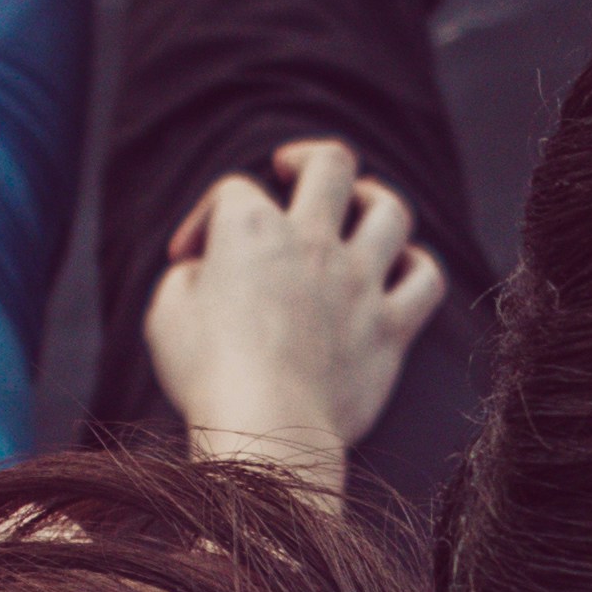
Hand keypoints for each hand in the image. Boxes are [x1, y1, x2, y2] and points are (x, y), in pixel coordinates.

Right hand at [145, 141, 448, 482]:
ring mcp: (360, 282)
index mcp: (252, 229)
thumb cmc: (206, 377)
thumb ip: (187, 278)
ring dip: (372, 200)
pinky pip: (426, 279)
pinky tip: (398, 269)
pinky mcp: (391, 328)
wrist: (267, 433)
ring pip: (389, 209)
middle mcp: (313, 242)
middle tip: (289, 172)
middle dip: (307, 159)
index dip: (206, 220)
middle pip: (330, 164)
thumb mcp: (165, 315)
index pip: (232, 191)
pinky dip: (415, 267)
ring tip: (356, 208)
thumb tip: (204, 271)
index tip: (191, 264)